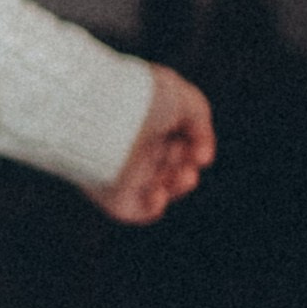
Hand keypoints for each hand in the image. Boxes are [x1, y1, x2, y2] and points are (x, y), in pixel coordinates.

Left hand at [90, 65, 214, 225]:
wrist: (103, 110)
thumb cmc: (141, 97)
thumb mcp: (183, 98)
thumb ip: (201, 124)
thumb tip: (203, 158)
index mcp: (146, 124)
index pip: (177, 143)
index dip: (194, 146)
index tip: (197, 146)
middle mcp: (133, 148)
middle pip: (171, 168)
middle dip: (189, 168)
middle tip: (190, 162)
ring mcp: (123, 172)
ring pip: (161, 190)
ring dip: (180, 186)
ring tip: (183, 175)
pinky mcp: (112, 192)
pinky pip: (137, 210)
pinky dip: (154, 206)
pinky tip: (158, 192)